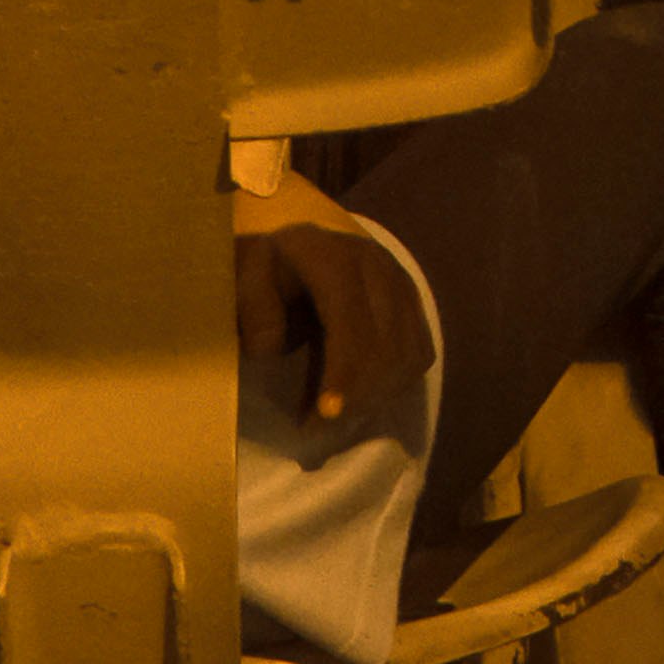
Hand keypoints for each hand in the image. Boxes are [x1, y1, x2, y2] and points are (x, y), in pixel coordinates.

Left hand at [231, 204, 434, 423]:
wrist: (293, 237)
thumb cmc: (265, 265)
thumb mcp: (244, 275)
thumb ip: (251, 307)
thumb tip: (269, 348)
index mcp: (331, 256)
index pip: (349, 318)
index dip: (343, 370)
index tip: (325, 414)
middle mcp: (375, 264)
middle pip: (385, 343)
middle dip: (356, 396)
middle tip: (317, 426)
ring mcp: (399, 280)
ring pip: (407, 353)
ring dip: (376, 394)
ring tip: (337, 414)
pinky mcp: (412, 299)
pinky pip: (419, 352)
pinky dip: (396, 382)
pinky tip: (363, 396)